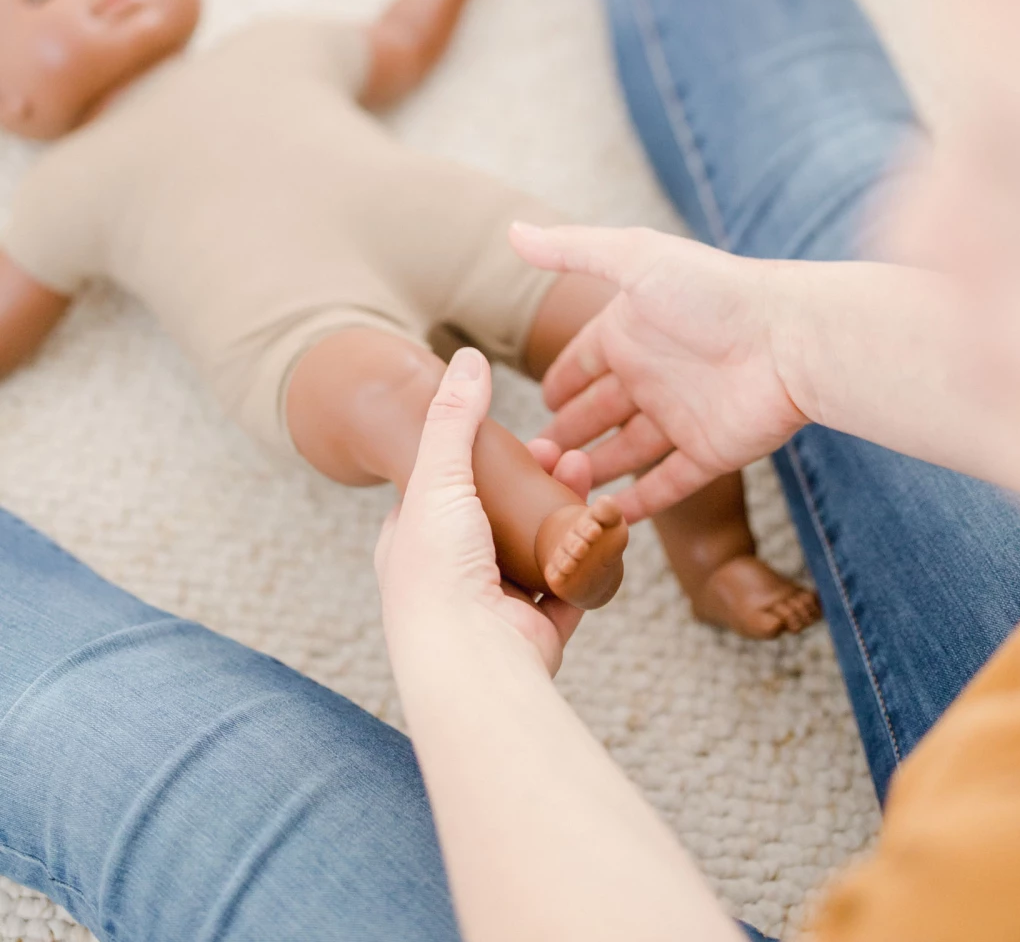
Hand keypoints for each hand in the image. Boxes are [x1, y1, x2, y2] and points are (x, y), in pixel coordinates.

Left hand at [376, 347, 592, 683]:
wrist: (472, 662)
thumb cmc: (438, 571)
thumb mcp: (438, 476)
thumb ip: (454, 418)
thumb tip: (468, 357)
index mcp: (413, 544)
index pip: (445, 488)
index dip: (482, 459)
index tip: (519, 437)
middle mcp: (451, 577)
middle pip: (502, 515)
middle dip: (537, 481)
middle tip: (565, 454)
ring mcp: (495, 607)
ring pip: (540, 547)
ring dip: (567, 511)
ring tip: (586, 478)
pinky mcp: (537, 630)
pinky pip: (570, 585)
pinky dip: (589, 558)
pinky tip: (606, 526)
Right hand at [510, 223, 809, 522]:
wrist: (792, 338)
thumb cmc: (715, 292)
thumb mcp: (635, 259)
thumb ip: (573, 248)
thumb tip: (513, 229)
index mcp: (634, 329)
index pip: (585, 360)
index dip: (562, 380)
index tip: (536, 405)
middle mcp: (655, 373)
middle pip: (600, 411)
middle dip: (567, 431)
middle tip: (532, 457)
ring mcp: (682, 415)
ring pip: (626, 451)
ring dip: (593, 469)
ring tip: (556, 488)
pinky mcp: (709, 453)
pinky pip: (667, 484)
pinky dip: (638, 504)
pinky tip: (607, 518)